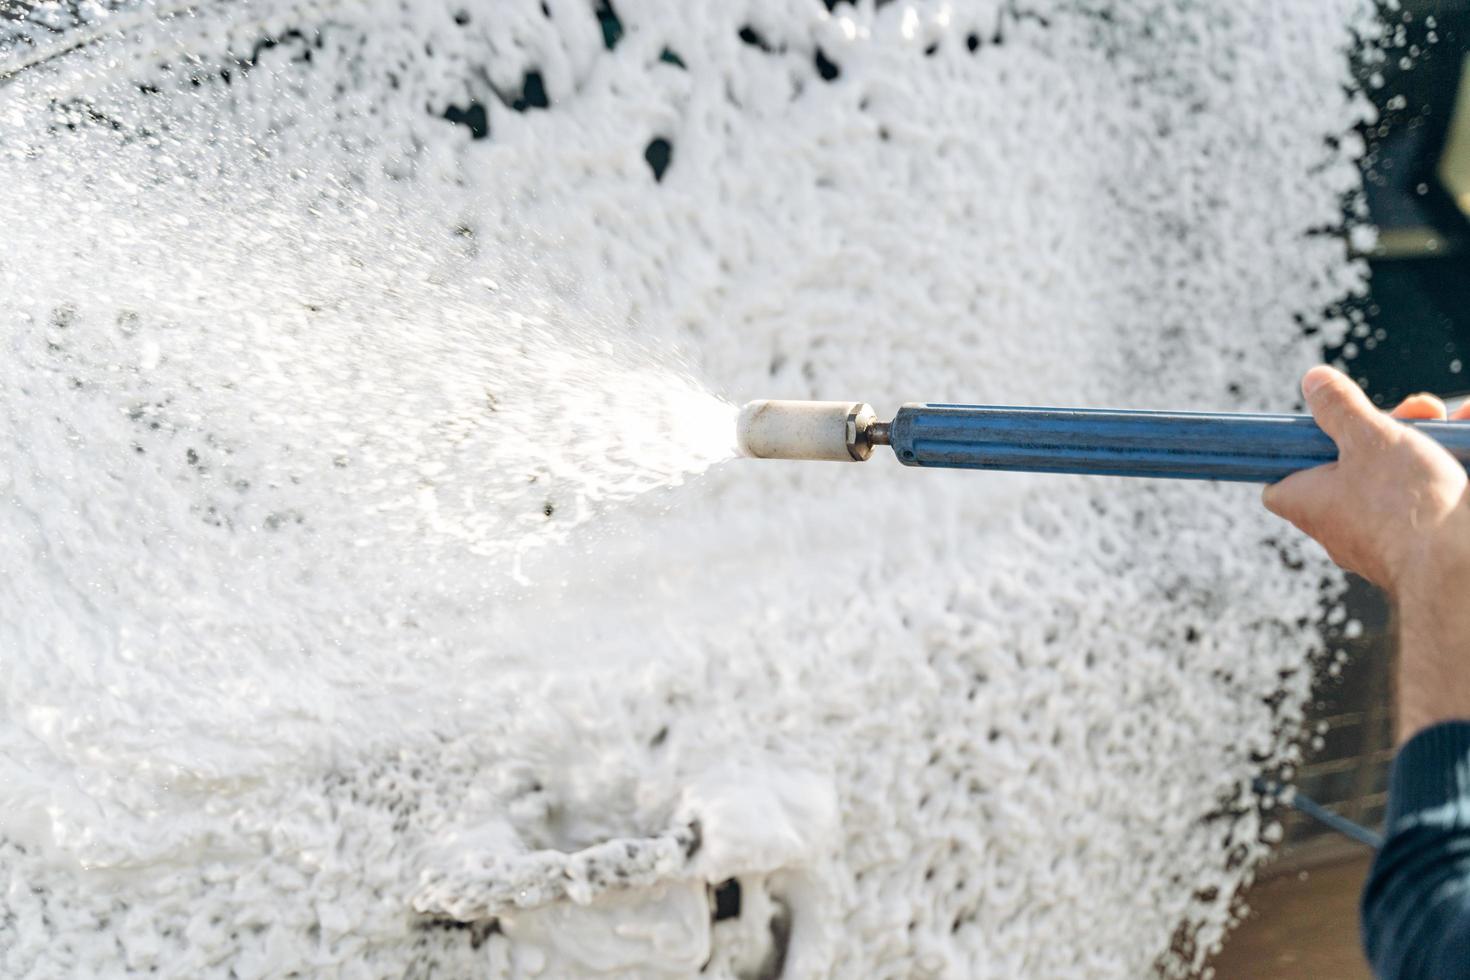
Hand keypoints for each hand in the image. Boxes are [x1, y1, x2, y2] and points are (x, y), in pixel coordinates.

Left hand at [1262, 366, 1469, 595]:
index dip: (1296, 456)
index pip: (1279, 486)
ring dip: (1426, 443)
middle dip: (1388, 431)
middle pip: (1351, 468)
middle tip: (1420, 410)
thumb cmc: (1405, 503)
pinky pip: (1427, 500)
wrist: (1459, 569)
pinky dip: (1448, 466)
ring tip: (1454, 419)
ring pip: (1397, 479)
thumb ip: (1340, 408)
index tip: (1321, 432)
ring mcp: (1381, 540)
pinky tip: (1468, 434)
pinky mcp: (1421, 545)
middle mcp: (1339, 527)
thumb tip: (1313, 380)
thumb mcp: (1369, 438)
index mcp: (1309, 503)